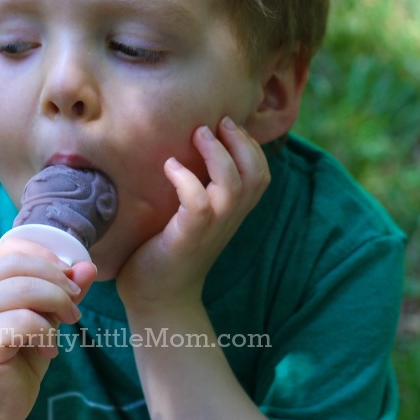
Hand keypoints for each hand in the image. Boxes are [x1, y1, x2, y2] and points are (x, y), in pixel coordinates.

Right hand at [0, 238, 97, 419]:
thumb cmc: (16, 359)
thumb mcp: (45, 318)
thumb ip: (63, 291)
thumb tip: (88, 266)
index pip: (12, 248)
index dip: (47, 256)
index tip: (69, 279)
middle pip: (19, 263)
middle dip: (57, 279)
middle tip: (74, 305)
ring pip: (23, 288)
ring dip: (57, 303)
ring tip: (67, 323)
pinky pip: (24, 321)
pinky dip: (46, 332)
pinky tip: (49, 349)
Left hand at [116, 116, 269, 314]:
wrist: (158, 297)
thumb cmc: (168, 249)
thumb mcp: (193, 215)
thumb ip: (200, 187)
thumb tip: (184, 147)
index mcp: (233, 212)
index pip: (261, 173)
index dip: (251, 145)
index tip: (228, 124)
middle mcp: (228, 219)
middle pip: (256, 175)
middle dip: (241, 142)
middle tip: (217, 122)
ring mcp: (210, 229)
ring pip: (233, 186)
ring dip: (218, 155)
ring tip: (198, 134)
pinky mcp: (187, 238)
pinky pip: (198, 204)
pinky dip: (187, 180)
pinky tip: (170, 166)